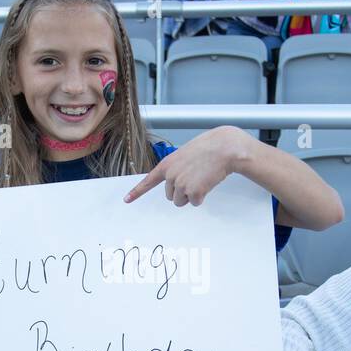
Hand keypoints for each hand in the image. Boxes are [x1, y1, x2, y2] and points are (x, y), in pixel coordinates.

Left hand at [124, 126, 240, 206]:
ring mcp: (181, 185)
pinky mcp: (193, 193)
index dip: (137, 192)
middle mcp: (170, 176)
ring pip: (181, 201)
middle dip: (182, 191)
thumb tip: (176, 184)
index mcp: (166, 164)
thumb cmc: (208, 148)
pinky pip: (195, 202)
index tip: (127, 200)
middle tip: (195, 177)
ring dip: (191, 195)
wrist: (224, 147)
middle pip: (170, 196)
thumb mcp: (185, 154)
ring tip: (202, 178)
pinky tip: (208, 182)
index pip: (148, 181)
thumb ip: (176, 168)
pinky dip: (202, 197)